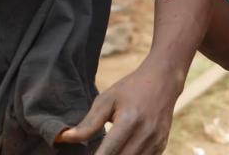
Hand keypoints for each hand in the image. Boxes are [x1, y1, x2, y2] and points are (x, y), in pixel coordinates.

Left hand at [55, 62, 182, 153]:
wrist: (162, 82)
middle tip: (93, 153)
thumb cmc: (129, 89)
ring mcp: (156, 142)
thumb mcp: (106, 100)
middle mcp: (146, 134)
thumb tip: (66, 138)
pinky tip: (119, 151)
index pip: (108, 152)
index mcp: (129, 121)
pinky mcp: (161, 146)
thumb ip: (88, 123)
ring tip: (104, 151)